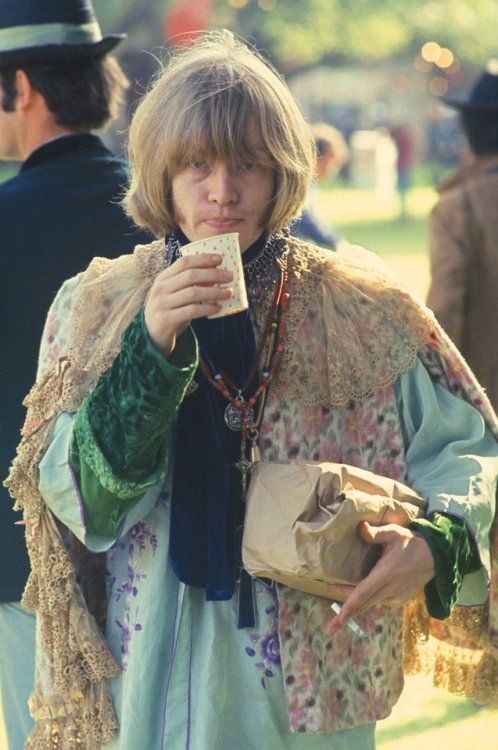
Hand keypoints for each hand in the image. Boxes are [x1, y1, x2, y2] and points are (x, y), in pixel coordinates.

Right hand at [144, 253, 232, 356]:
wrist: (153, 336)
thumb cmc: (170, 311)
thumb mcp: (176, 295)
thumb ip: (190, 285)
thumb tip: (218, 276)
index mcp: (163, 278)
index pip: (184, 263)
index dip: (203, 259)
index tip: (220, 259)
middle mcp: (160, 289)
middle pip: (191, 276)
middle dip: (213, 274)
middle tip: (230, 276)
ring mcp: (162, 304)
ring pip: (193, 293)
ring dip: (214, 292)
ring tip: (228, 293)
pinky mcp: (166, 319)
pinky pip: (192, 311)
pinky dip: (207, 308)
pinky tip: (218, 308)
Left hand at [326, 520, 434, 636]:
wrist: (435, 558)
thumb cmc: (411, 543)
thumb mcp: (394, 533)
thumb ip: (376, 532)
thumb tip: (359, 526)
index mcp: (385, 574)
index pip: (363, 593)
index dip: (349, 606)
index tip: (339, 618)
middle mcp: (390, 590)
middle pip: (362, 605)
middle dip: (345, 617)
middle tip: (329, 630)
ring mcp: (395, 597)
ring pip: (369, 604)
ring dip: (354, 607)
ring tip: (339, 614)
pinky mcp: (399, 600)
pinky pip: (379, 602)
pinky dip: (367, 602)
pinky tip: (358, 599)